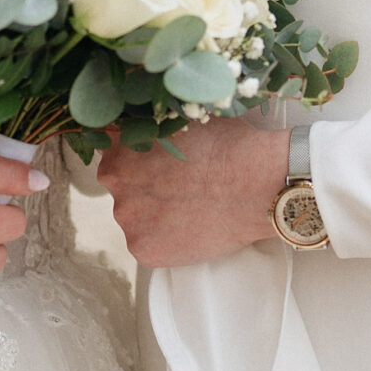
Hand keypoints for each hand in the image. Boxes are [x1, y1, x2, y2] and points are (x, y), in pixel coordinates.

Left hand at [95, 117, 289, 267]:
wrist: (255, 183)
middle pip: (125, 189)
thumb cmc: (227, 144)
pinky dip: (168, 241)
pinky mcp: (144, 250)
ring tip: (193, 209)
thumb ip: (154, 127)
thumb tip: (145, 125)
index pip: (116, 156)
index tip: (163, 166)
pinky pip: (150, 246)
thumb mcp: (183, 120)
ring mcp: (128, 219)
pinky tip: (193, 229)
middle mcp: (114, 183)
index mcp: (120, 146)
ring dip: (157, 216)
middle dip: (148, 189)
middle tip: (182, 188)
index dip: (141, 161)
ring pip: (138, 219)